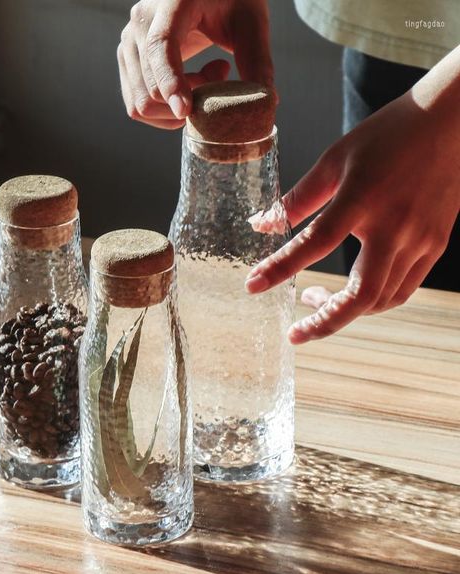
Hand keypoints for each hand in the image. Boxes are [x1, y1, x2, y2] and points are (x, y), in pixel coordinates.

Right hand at [117, 0, 273, 128]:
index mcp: (170, 3)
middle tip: (219, 75)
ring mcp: (128, 44)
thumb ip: (258, 61)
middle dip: (187, 101)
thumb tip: (266, 103)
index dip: (171, 83)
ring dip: (175, 108)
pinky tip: (187, 87)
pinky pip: (137, 105)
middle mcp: (139, 23)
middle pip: (150, 89)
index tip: (186, 112)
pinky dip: (164, 111)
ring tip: (203, 80)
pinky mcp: (128, 62)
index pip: (160, 47)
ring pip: (141, 103)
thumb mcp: (251, 23)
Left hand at [246, 61, 459, 343]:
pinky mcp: (434, 245)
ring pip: (382, 299)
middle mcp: (394, 226)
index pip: (314, 242)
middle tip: (296, 333)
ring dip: (346, 312)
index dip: (280, 268)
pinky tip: (353, 292)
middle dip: (324, 323)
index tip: (252, 286)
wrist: (453, 121)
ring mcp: (420, 240)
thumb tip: (260, 224)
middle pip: (361, 295)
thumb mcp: (334, 160)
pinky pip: (402, 288)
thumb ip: (297, 198)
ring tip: (315, 300)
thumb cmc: (388, 135)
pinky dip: (373, 300)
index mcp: (362, 198)